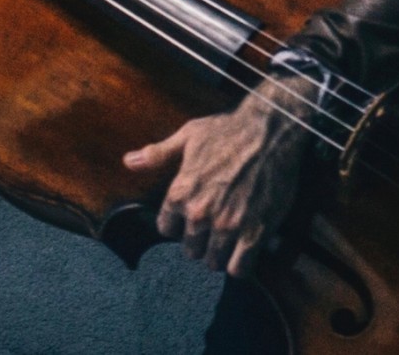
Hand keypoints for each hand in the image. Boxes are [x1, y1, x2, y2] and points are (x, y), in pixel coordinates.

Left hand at [122, 74, 316, 277]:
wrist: (270, 131)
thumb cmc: (227, 130)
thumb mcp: (188, 135)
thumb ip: (158, 154)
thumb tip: (128, 162)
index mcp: (180, 192)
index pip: (165, 229)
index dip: (177, 224)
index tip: (189, 219)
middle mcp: (199, 213)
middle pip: (190, 250)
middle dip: (199, 242)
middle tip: (212, 231)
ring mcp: (227, 225)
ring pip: (214, 262)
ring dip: (219, 255)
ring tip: (228, 243)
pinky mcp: (254, 233)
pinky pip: (240, 268)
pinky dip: (241, 265)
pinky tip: (244, 253)